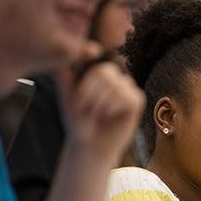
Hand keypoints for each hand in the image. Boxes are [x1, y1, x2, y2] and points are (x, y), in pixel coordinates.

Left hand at [58, 41, 144, 165]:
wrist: (90, 145)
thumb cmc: (78, 121)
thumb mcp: (67, 96)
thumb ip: (63, 75)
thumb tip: (64, 55)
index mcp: (96, 71)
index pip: (94, 63)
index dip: (86, 79)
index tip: (81, 96)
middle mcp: (113, 75)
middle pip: (104, 72)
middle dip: (91, 94)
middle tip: (87, 110)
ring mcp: (127, 86)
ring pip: (116, 85)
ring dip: (101, 104)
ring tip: (97, 114)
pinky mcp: (137, 100)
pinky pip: (128, 97)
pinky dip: (114, 108)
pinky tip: (110, 116)